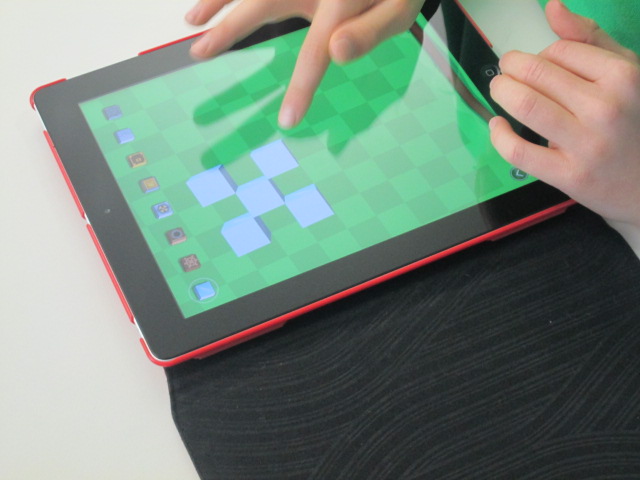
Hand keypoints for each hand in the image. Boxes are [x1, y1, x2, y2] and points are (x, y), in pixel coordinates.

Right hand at [185, 0, 423, 128]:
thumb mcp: (400, 10)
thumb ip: (371, 31)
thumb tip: (336, 50)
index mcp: (339, 2)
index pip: (314, 52)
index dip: (300, 87)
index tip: (286, 122)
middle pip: (262, 3)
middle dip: (229, 29)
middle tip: (198, 52)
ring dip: (220, 0)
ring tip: (192, 20)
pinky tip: (218, 2)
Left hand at [488, 0, 639, 230]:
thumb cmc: (633, 122)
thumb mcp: (626, 73)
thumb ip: (589, 39)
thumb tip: (552, 8)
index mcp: (623, 77)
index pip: (558, 50)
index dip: (540, 55)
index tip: (538, 65)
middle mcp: (605, 108)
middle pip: (536, 73)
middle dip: (511, 68)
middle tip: (506, 71)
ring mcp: (586, 144)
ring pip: (525, 105)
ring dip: (501, 92)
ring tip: (500, 89)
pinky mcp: (568, 175)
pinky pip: (519, 151)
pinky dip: (498, 135)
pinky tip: (498, 126)